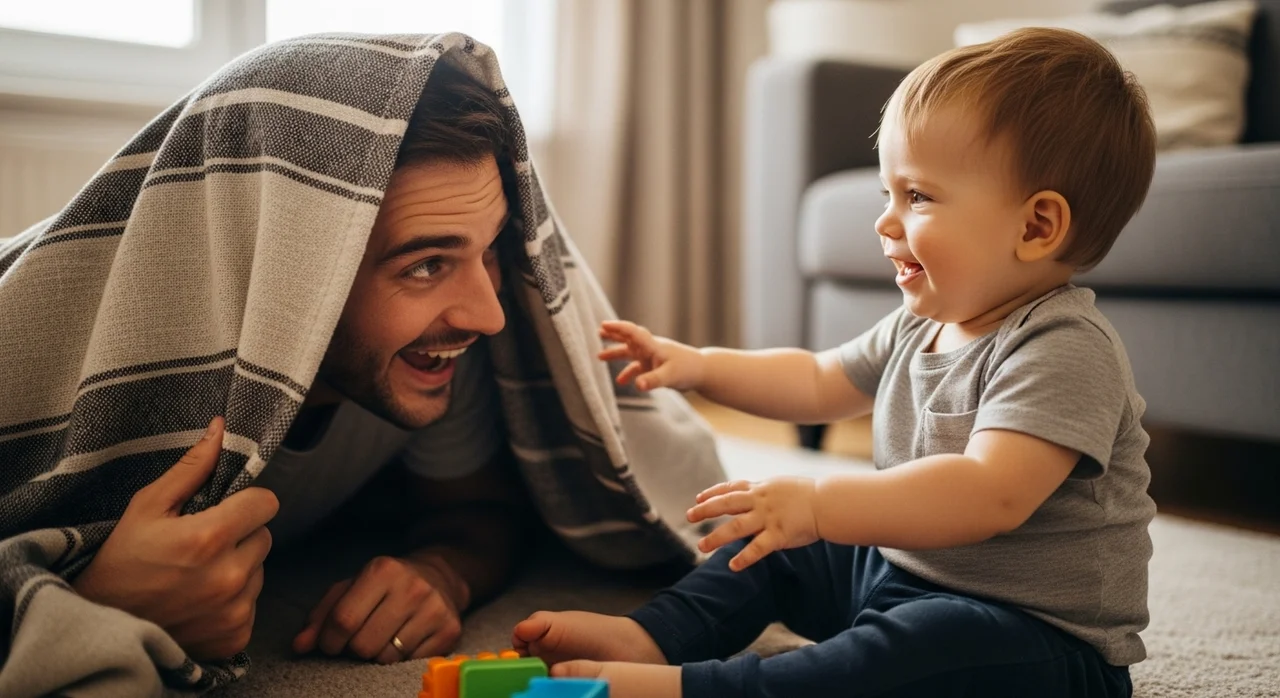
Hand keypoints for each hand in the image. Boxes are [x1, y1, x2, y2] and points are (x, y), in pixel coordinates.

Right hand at [72, 417, 278, 659]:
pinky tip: (200, 601)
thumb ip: (191, 468)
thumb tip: (221, 428)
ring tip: (197, 575)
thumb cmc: (121, 560)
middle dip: (241, 535)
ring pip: (260, 571)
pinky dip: (233, 601)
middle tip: (203, 544)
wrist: (100, 625)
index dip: (247, 502)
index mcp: (209, 538)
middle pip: (265, 536)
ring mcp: (235, 610)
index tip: (226, 509)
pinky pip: (253, 605)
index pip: (267, 503)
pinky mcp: (237, 636)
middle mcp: (229, 576)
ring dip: (238, 568)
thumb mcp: (147, 506)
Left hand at [292, 555, 465, 663]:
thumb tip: (300, 646)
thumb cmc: (385, 585)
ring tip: (383, 638)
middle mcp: (411, 587)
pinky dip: (401, 659)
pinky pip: (411, 663)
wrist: (440, 576)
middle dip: (354, 649)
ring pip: (387, 658)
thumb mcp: (351, 588)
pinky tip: (404, 640)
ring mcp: (434, 609)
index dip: (329, 641)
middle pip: (364, 645)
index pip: (343, 620)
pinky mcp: (450, 630)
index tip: (330, 644)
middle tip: (360, 639)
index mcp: (382, 570)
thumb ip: (321, 616)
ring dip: (377, 655)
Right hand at [598, 320, 704, 391]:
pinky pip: (637, 368)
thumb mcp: (670, 376)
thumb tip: (638, 386)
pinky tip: (621, 382)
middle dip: (614, 335)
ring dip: (616, 354)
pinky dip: (628, 373)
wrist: (703, 371)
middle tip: (599, 331)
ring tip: (599, 357)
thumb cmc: (688, 370)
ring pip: (630, 353)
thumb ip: (653, 380)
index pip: (632, 333)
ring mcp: (652, 358)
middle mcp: (650, 349)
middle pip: (628, 339)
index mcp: (652, 346)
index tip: (603, 325)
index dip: (618, 328)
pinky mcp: (655, 367)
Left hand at [686, 477, 820, 570]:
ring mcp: (768, 518)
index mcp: (760, 488)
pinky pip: (757, 547)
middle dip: (706, 510)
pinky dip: (744, 557)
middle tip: (689, 516)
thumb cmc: (807, 495)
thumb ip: (763, 492)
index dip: (713, 493)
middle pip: (726, 504)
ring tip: (701, 546)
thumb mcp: (780, 485)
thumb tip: (748, 495)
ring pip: (736, 527)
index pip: (731, 488)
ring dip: (717, 537)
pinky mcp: (779, 534)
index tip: (698, 498)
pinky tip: (732, 565)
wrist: (827, 502)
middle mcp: (760, 501)